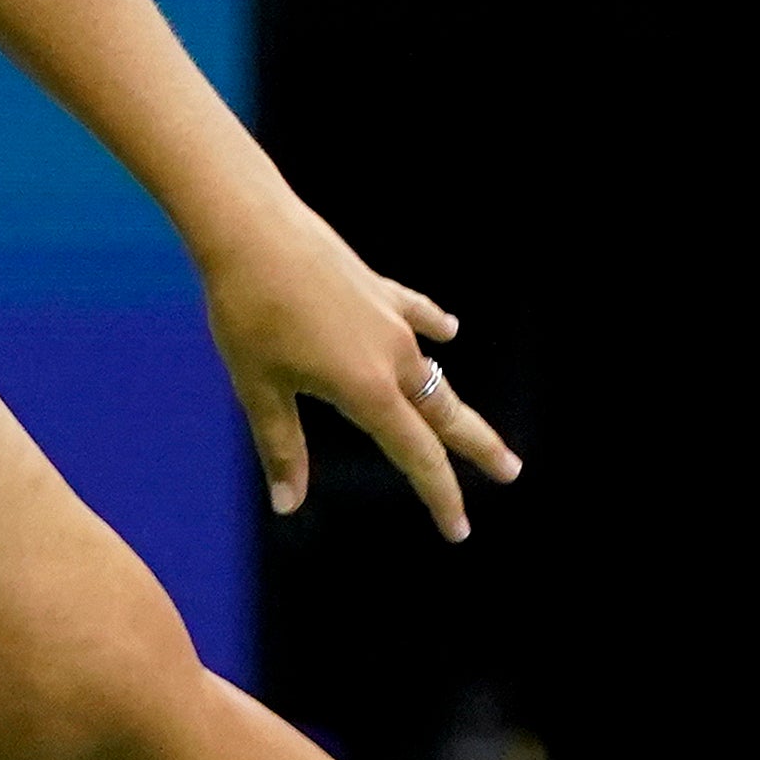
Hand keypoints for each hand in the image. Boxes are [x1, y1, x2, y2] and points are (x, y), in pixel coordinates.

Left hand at [203, 201, 521, 541]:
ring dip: (453, 401)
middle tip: (512, 473)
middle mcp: (393, 356)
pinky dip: (434, 327)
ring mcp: (391, 319)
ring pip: (433, 370)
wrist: (252, 229)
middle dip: (478, 448)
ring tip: (472, 425)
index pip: (417, 456)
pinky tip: (449, 331)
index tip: (459, 530)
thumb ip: (281, 447)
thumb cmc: (248, 312)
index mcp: (367, 389)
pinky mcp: (377, 288)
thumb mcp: (259, 387)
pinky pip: (416, 315)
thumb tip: (288, 506)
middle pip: (447, 414)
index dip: (440, 495)